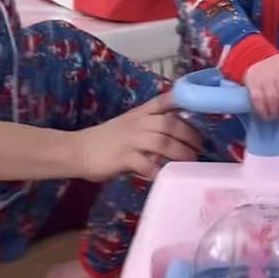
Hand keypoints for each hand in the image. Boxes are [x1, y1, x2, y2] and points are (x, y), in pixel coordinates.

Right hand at [73, 91, 201, 182]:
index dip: (183, 100)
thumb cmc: (105, 140)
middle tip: (201, 147)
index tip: (200, 104)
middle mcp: (137, 123)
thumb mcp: (128, 125)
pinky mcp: (124, 158)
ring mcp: (131, 140)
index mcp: (140, 113)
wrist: (77, 150)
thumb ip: (150, 128)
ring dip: (181, 153)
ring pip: (164, 142)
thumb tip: (177, 136)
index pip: (164, 101)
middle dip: (190, 135)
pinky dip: (160, 171)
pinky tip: (166, 177)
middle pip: (171, 123)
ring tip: (192, 162)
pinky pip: (148, 165)